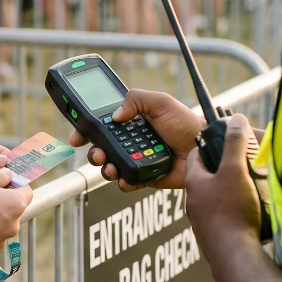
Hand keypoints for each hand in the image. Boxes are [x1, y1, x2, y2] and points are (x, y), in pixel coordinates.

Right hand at [69, 89, 204, 191]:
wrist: (203, 147)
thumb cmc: (186, 122)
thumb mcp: (161, 102)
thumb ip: (137, 99)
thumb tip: (115, 115)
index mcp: (132, 122)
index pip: (103, 125)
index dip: (87, 130)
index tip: (78, 135)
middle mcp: (131, 141)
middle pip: (102, 148)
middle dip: (93, 152)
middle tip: (97, 153)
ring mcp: (137, 160)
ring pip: (110, 166)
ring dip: (104, 167)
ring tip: (109, 166)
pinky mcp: (144, 177)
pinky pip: (127, 182)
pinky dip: (122, 182)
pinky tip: (124, 178)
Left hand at [184, 114, 262, 259]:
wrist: (235, 257)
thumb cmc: (232, 212)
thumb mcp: (235, 170)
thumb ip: (234, 143)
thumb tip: (236, 120)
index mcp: (194, 183)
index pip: (195, 155)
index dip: (209, 145)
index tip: (223, 141)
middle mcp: (194, 202)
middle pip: (206, 178)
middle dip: (223, 169)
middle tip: (243, 165)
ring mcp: (203, 222)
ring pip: (215, 199)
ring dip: (230, 192)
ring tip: (250, 189)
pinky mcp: (215, 238)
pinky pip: (224, 218)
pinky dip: (235, 212)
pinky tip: (250, 213)